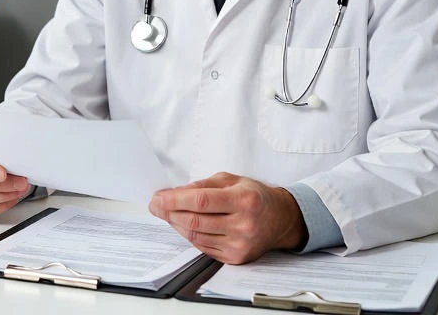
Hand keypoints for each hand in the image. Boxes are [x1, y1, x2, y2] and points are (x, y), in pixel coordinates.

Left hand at [148, 172, 306, 263]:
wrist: (281, 220)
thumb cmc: (254, 196)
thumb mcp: (231, 180)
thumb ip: (202, 185)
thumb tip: (174, 193)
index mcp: (244, 200)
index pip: (201, 201)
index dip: (174, 200)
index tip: (157, 198)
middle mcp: (243, 224)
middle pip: (195, 221)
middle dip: (169, 212)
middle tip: (155, 205)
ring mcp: (240, 244)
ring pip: (195, 236)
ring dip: (175, 224)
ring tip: (167, 213)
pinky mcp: (236, 258)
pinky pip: (203, 246)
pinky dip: (189, 235)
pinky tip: (183, 224)